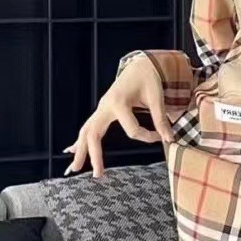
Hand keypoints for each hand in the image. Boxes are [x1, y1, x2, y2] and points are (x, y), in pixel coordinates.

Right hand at [62, 56, 173, 178]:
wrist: (140, 66)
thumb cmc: (148, 79)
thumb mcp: (156, 97)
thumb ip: (160, 119)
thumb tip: (169, 139)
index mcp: (118, 103)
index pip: (131, 131)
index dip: (147, 137)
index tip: (160, 137)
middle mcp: (105, 106)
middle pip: (93, 134)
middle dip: (93, 155)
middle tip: (97, 174)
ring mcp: (101, 109)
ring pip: (86, 132)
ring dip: (80, 150)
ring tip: (74, 168)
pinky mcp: (102, 111)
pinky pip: (88, 127)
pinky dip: (79, 140)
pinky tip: (70, 150)